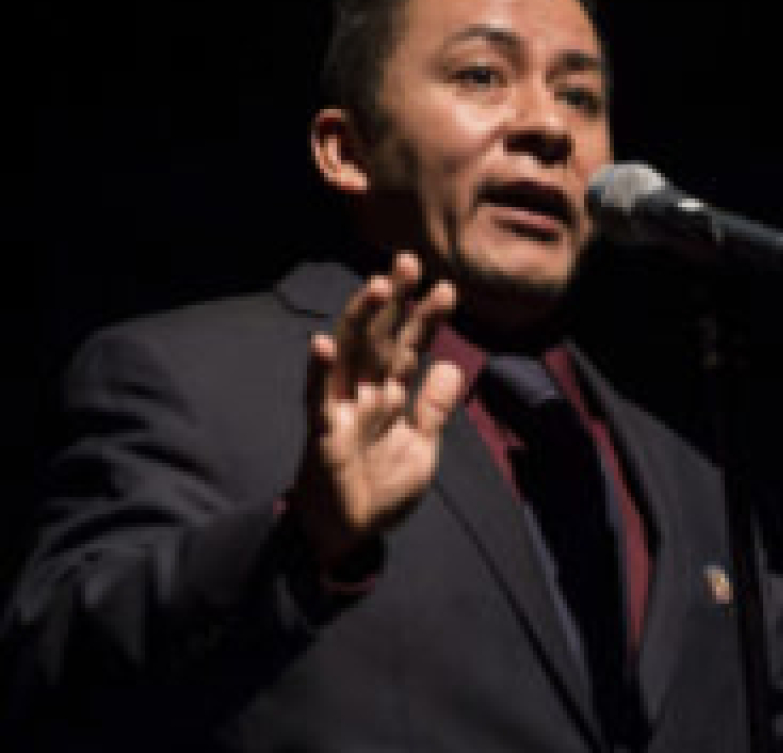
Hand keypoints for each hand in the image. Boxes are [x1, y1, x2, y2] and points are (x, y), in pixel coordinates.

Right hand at [290, 252, 463, 569]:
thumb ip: (434, 408)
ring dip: (362, 320)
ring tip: (378, 286)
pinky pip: (317, 398)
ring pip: (350, 354)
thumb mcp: (422, 447)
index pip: (409, 346)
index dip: (427, 318)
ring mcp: (342, 409)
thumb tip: (452, 365)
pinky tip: (322, 345)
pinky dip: (319, 372)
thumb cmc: (379, 490)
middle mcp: (365, 392)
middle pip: (380, 337)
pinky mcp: (323, 433)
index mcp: (389, 394)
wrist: (349, 535)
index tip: (447, 288)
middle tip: (409, 260)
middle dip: (395, 301)